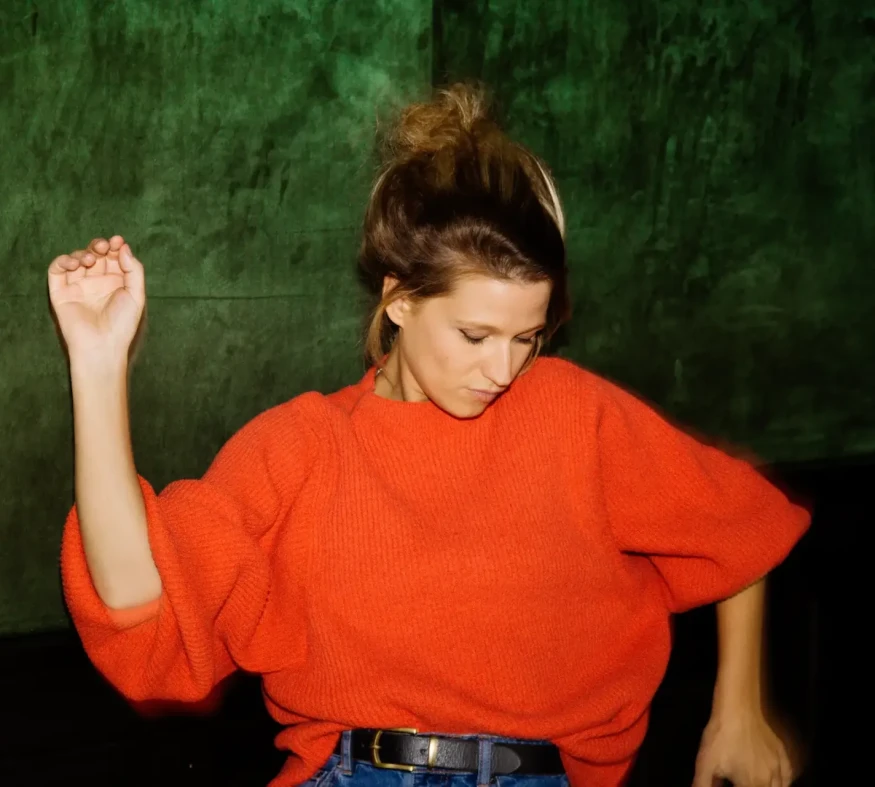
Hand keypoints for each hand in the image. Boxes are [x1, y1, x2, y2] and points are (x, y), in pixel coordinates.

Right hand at [48, 235, 145, 360]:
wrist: (101, 345)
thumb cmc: (122, 324)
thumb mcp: (136, 295)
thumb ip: (134, 270)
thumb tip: (123, 246)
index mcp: (116, 282)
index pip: (114, 258)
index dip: (115, 247)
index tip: (118, 241)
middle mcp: (97, 282)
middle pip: (96, 255)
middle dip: (99, 246)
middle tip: (103, 247)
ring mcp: (78, 286)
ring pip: (77, 259)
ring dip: (83, 253)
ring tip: (91, 260)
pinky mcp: (61, 292)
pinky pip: (57, 270)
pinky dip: (63, 261)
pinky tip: (74, 263)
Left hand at [693, 706, 792, 785]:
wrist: (738, 708)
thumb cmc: (721, 736)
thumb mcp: (705, 762)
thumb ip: (703, 783)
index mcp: (752, 784)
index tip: (733, 784)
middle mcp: (770, 779)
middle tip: (740, 781)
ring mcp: (778, 765)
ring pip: (781, 786)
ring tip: (755, 783)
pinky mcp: (782, 752)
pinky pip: (788, 774)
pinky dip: (783, 781)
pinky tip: (776, 780)